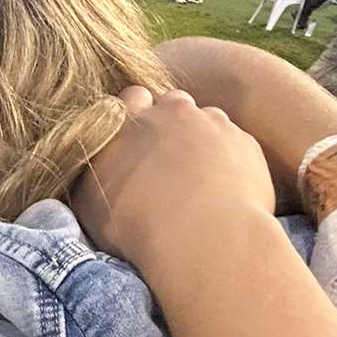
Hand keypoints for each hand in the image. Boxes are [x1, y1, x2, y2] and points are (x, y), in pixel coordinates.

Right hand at [72, 88, 274, 269]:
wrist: (201, 238)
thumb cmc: (137, 226)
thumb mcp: (91, 206)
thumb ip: (91, 177)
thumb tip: (92, 174)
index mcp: (129, 122)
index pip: (131, 99)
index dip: (134, 117)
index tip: (135, 143)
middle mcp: (172, 112)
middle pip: (172, 103)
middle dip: (171, 123)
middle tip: (168, 162)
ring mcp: (213, 124)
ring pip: (208, 121)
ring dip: (203, 141)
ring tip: (200, 181)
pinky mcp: (245, 143)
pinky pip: (236, 146)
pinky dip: (231, 162)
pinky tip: (225, 193)